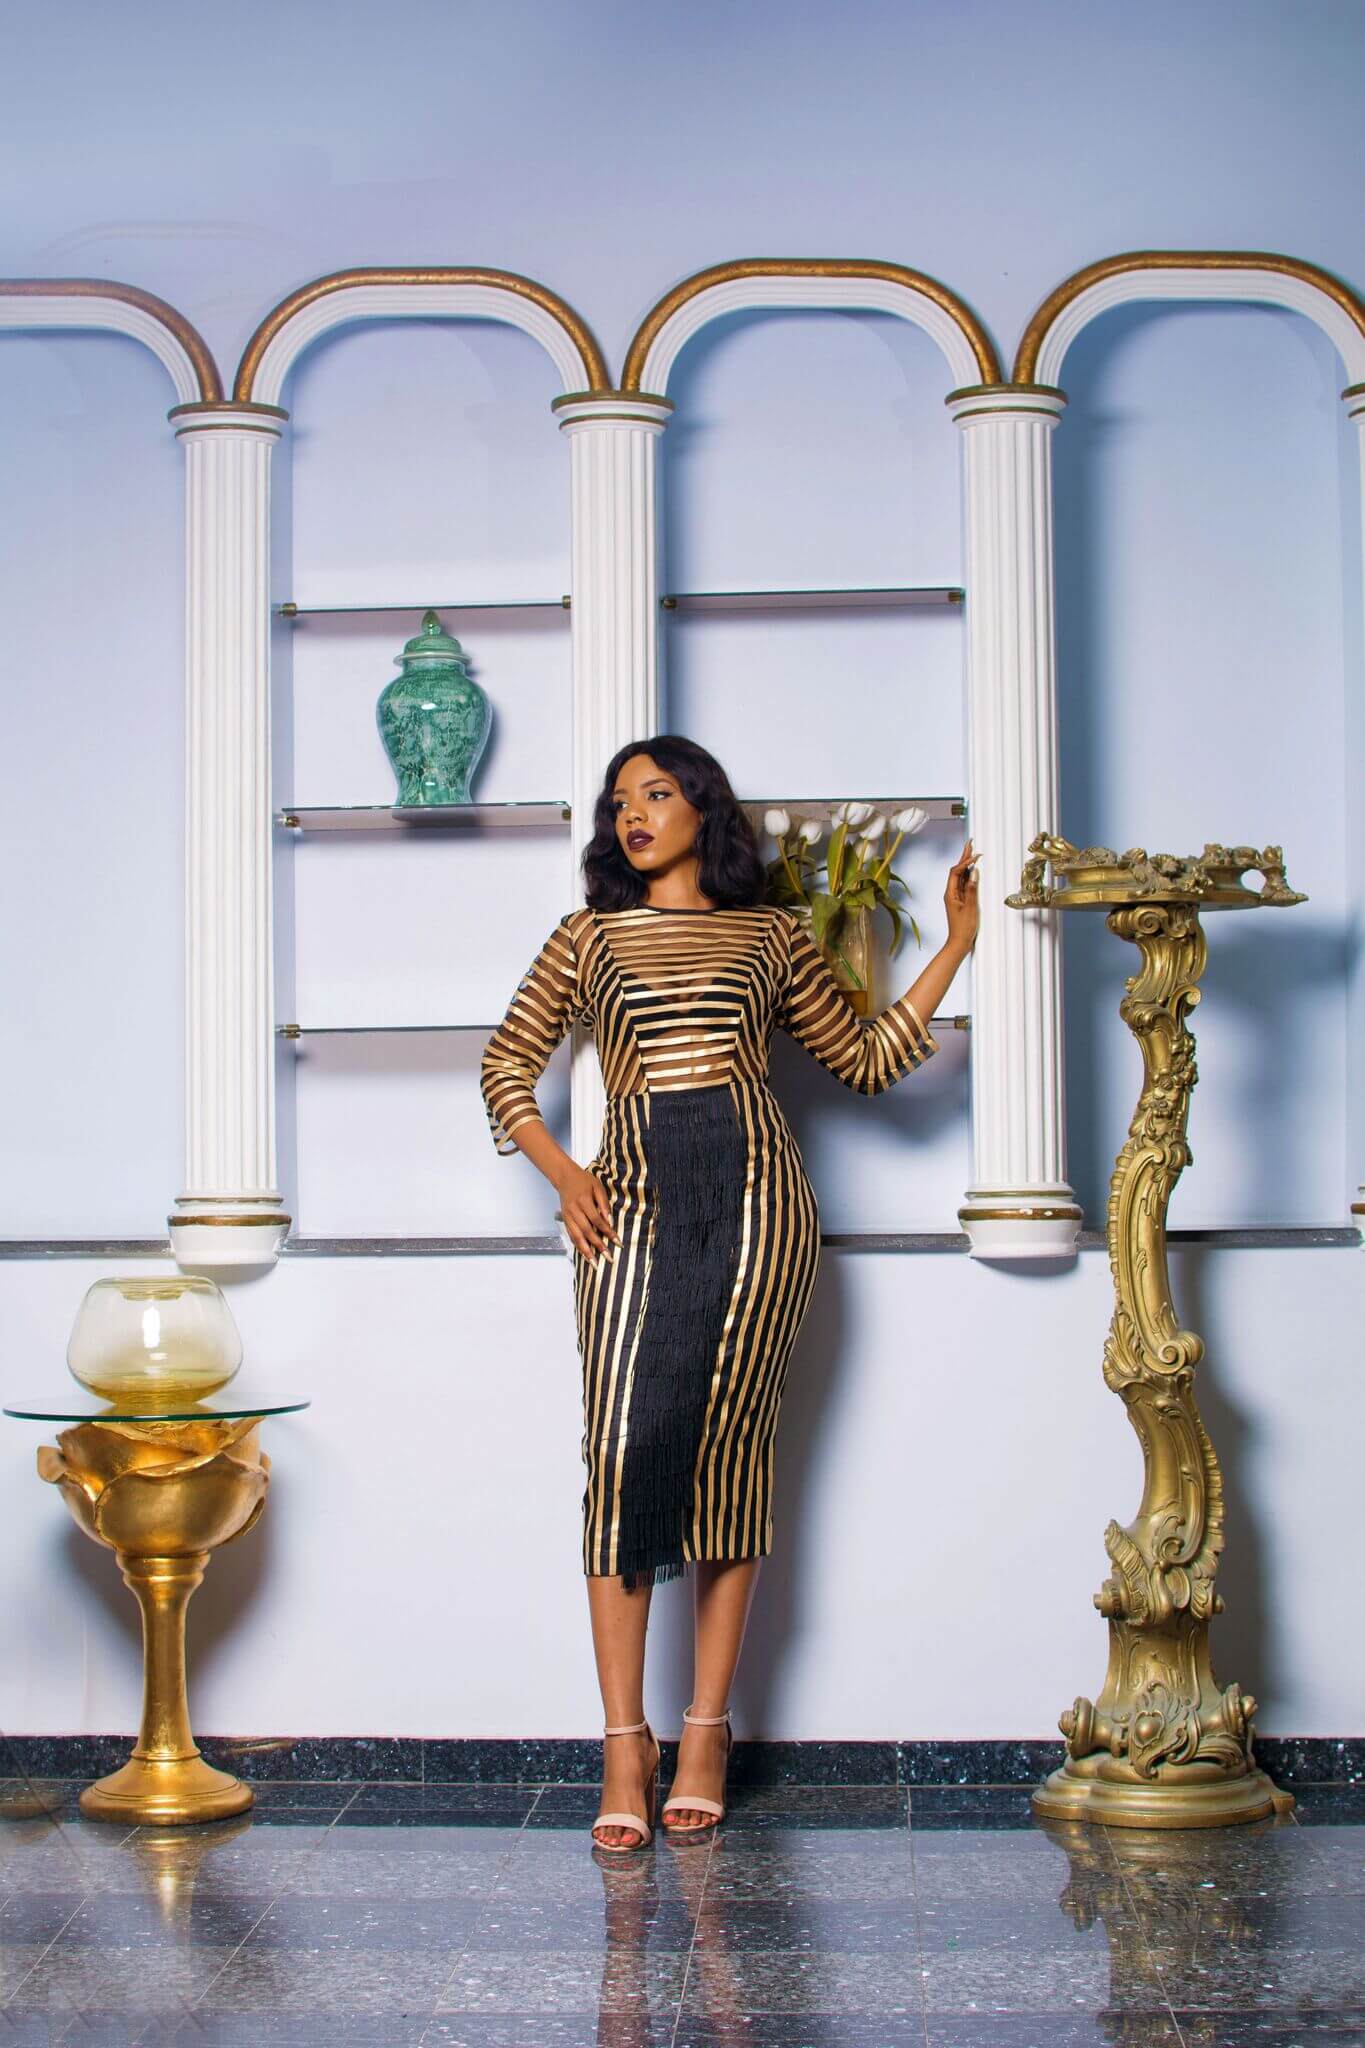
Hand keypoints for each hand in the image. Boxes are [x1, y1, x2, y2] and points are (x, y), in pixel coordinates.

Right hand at [555, 1163, 618, 1264]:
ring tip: (594, 1263)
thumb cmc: (584, 1181)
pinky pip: (571, 1236)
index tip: (617, 1242)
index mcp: (583, 1201)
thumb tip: (609, 1221)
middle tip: (608, 1257)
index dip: (607, 1232)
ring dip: (586, 1251)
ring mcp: (567, 1216)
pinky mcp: (565, 1220)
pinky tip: (585, 1254)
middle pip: (587, 1231)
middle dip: (598, 1246)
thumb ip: (604, 1204)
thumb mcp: (598, 1187)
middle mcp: (574, 1210)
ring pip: (577, 1237)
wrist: (565, 1178)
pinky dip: (578, 1246)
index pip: (597, 1220)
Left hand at [945, 837, 979, 953]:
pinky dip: (969, 875)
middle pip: (957, 870)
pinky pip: (964, 884)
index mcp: (950, 893)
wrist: (959, 942)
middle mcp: (951, 893)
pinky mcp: (961, 901)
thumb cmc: (964, 928)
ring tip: (972, 851)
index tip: (976, 855)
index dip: (965, 862)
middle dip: (964, 856)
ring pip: (961, 876)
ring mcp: (956, 896)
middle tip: (970, 843)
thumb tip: (974, 872)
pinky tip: (973, 869)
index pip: (956, 872)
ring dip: (967, 864)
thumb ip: (973, 889)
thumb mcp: (970, 908)